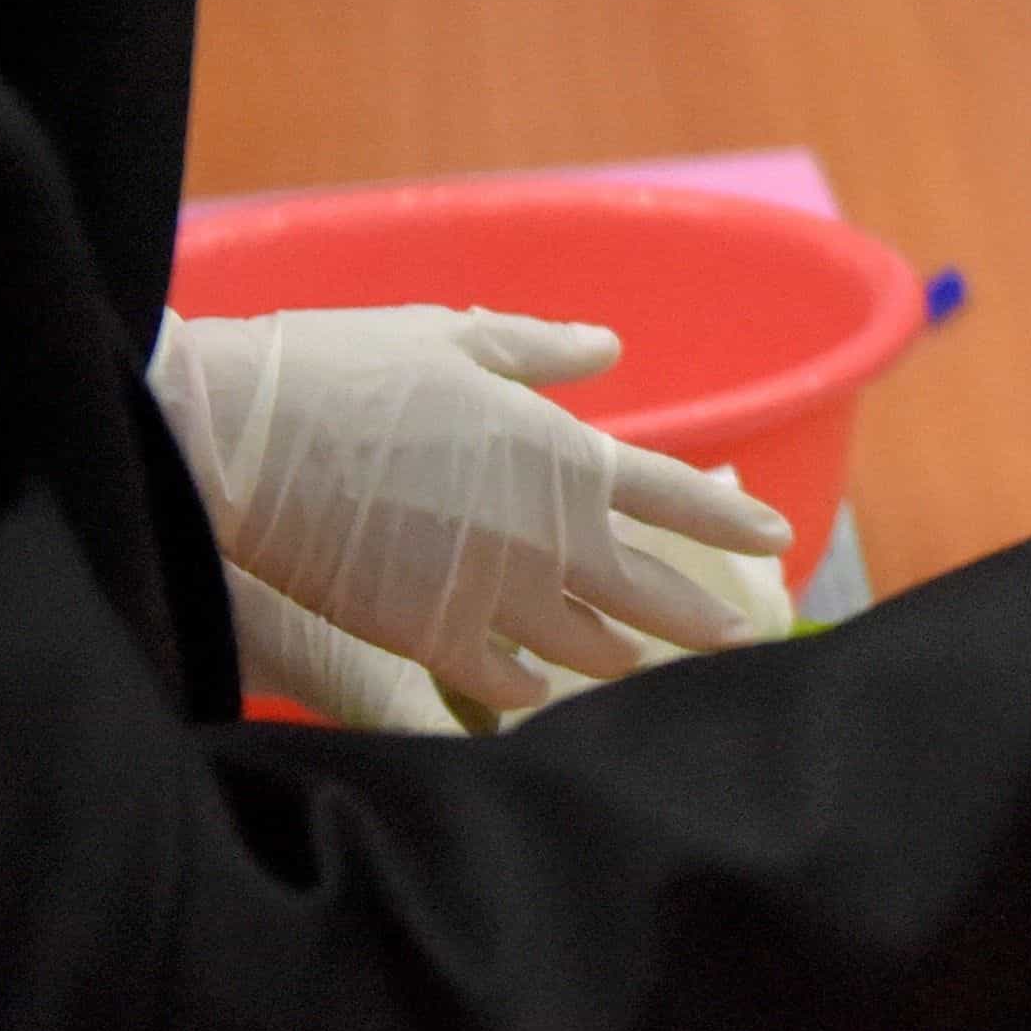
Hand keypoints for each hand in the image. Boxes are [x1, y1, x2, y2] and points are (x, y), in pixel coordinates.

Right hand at [152, 305, 795, 713]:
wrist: (253, 439)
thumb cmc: (355, 370)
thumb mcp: (459, 338)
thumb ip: (541, 352)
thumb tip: (606, 350)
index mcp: (562, 455)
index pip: (672, 493)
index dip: (728, 517)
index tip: (777, 538)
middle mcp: (546, 534)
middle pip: (647, 589)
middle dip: (701, 617)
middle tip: (745, 641)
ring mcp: (492, 595)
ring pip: (584, 645)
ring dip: (622, 656)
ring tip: (649, 668)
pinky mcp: (431, 640)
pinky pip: (502, 678)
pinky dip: (531, 685)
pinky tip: (543, 692)